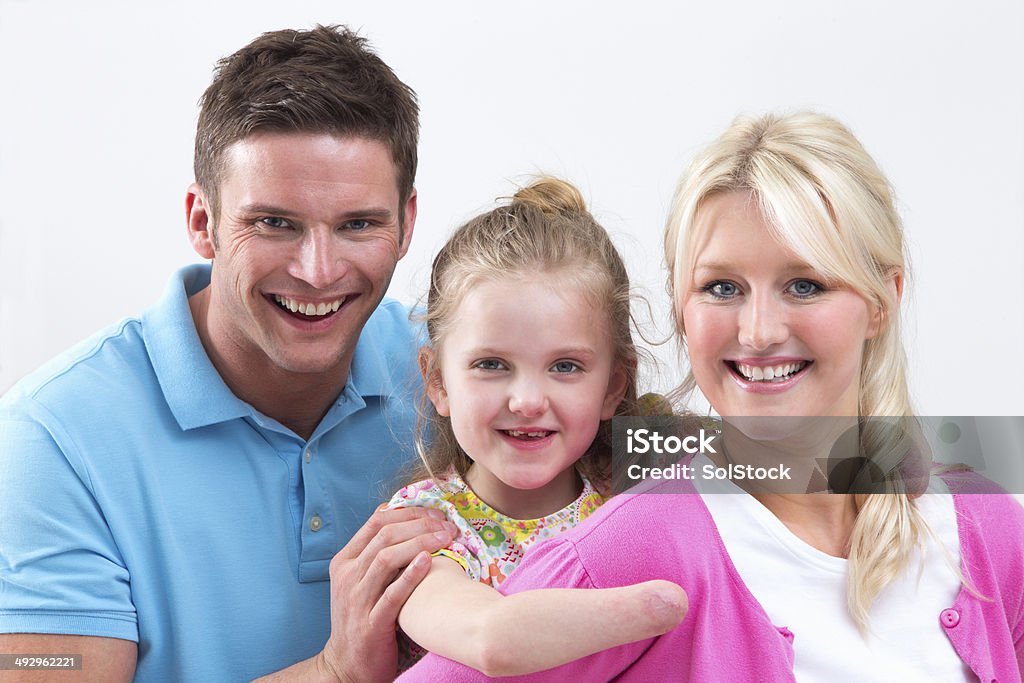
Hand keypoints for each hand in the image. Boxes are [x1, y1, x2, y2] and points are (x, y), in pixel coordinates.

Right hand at [317, 506, 456, 681]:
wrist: (347, 665)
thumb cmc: (361, 617)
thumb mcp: (359, 581)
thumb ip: (375, 552)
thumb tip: (399, 514)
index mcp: (344, 561)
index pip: (376, 521)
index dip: (409, 512)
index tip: (436, 513)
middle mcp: (347, 576)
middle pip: (385, 536)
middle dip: (420, 525)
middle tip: (448, 525)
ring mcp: (357, 600)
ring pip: (386, 559)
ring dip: (420, 543)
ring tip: (446, 538)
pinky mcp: (371, 624)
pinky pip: (392, 595)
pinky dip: (411, 576)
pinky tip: (428, 561)